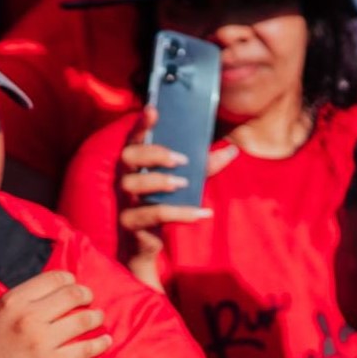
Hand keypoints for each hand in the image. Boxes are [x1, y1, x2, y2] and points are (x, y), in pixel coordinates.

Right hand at [0, 270, 112, 357]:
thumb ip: (19, 303)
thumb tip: (51, 293)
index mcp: (12, 301)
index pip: (53, 278)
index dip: (70, 280)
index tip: (74, 287)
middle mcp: (27, 317)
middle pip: (73, 295)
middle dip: (86, 295)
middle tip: (90, 301)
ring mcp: (40, 342)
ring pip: (83, 320)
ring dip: (96, 317)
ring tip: (98, 319)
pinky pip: (85, 349)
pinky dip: (100, 344)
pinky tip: (105, 341)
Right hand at [117, 107, 234, 289]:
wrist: (145, 247)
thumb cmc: (162, 207)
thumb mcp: (186, 184)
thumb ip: (205, 167)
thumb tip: (233, 150)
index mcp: (135, 166)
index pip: (133, 139)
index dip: (141, 125)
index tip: (153, 110)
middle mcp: (124, 180)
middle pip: (126, 157)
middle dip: (152, 154)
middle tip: (180, 159)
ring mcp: (123, 202)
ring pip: (133, 185)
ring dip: (160, 181)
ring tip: (184, 184)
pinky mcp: (130, 223)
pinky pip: (152, 215)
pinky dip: (180, 213)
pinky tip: (203, 213)